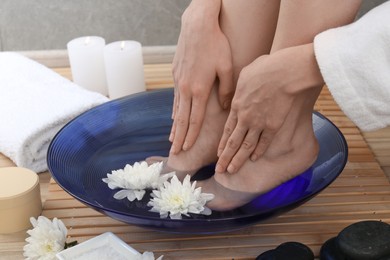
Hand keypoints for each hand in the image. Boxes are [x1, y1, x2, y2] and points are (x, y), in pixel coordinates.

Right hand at [170, 0, 233, 153]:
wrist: (197, 26)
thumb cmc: (216, 45)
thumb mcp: (227, 67)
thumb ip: (227, 90)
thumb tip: (227, 107)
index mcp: (200, 90)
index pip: (194, 119)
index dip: (191, 135)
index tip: (187, 148)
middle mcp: (186, 88)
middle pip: (181, 119)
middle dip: (179, 137)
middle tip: (174, 152)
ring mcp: (179, 81)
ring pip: (176, 109)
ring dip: (174, 126)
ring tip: (172, 139)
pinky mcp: (176, 74)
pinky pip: (175, 97)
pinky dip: (174, 110)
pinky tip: (173, 117)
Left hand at [216, 44, 323, 173]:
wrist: (284, 73)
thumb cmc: (265, 68)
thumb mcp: (245, 73)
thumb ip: (239, 86)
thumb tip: (239, 88)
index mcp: (237, 105)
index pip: (227, 129)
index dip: (222, 143)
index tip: (218, 154)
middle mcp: (245, 118)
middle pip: (233, 142)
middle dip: (225, 158)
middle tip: (219, 170)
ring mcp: (259, 123)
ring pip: (246, 146)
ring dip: (238, 160)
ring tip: (231, 171)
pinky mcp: (274, 125)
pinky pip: (265, 142)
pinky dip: (259, 151)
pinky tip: (254, 159)